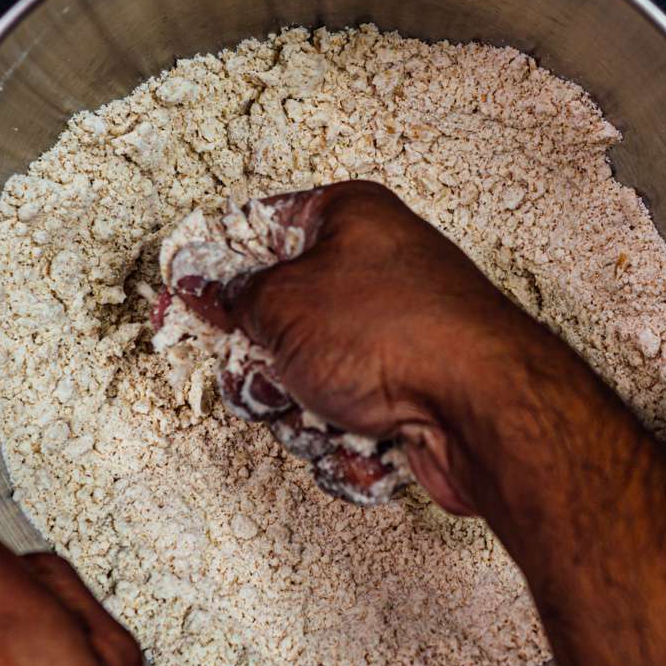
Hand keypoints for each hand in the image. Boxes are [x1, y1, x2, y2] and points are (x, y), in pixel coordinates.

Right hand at [198, 180, 580, 514]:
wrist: (484, 410)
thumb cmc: (398, 337)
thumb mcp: (283, 303)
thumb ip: (232, 294)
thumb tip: (203, 287)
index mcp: (348, 219)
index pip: (257, 230)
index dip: (211, 270)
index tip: (181, 302)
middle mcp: (376, 272)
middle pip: (275, 324)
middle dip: (265, 368)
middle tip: (274, 376)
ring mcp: (394, 339)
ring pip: (305, 386)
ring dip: (305, 415)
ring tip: (335, 412)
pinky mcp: (410, 400)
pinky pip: (344, 428)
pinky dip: (347, 446)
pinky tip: (371, 441)